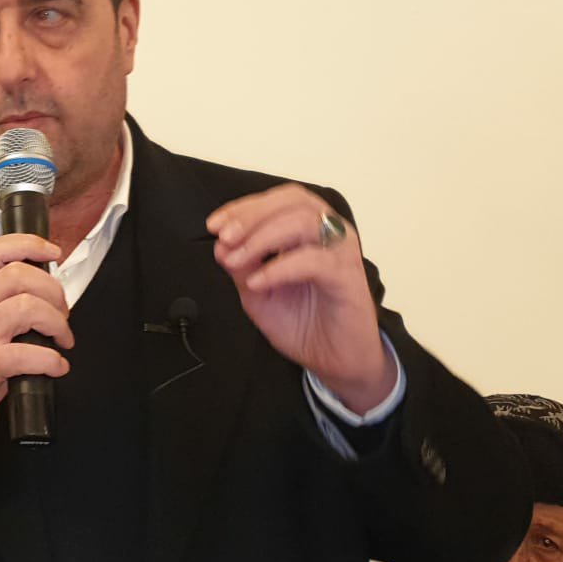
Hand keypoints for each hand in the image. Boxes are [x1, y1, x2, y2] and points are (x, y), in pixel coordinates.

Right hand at [0, 235, 72, 484]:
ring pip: (26, 307)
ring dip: (57, 323)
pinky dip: (52, 360)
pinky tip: (56, 366)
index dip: (28, 244)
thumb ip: (4, 304)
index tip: (52, 253)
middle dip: (53, 292)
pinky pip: (28, 353)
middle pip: (18, 275)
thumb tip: (48, 292)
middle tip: (62, 314)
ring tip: (61, 340)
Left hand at [207, 184, 394, 412]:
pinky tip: (257, 282)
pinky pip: (314, 261)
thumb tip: (220, 245)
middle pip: (292, 200)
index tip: (214, 225)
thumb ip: (241, 267)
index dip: (244, 208)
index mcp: (308, 230)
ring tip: (236, 260)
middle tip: (225, 237)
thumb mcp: (259, 294)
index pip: (277, 201)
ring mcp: (341, 252)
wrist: (335, 361)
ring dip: (262, 237)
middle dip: (252, 215)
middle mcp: (328, 233)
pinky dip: (280, 268)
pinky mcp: (348, 277)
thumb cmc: (303, 323)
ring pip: (303, 222)